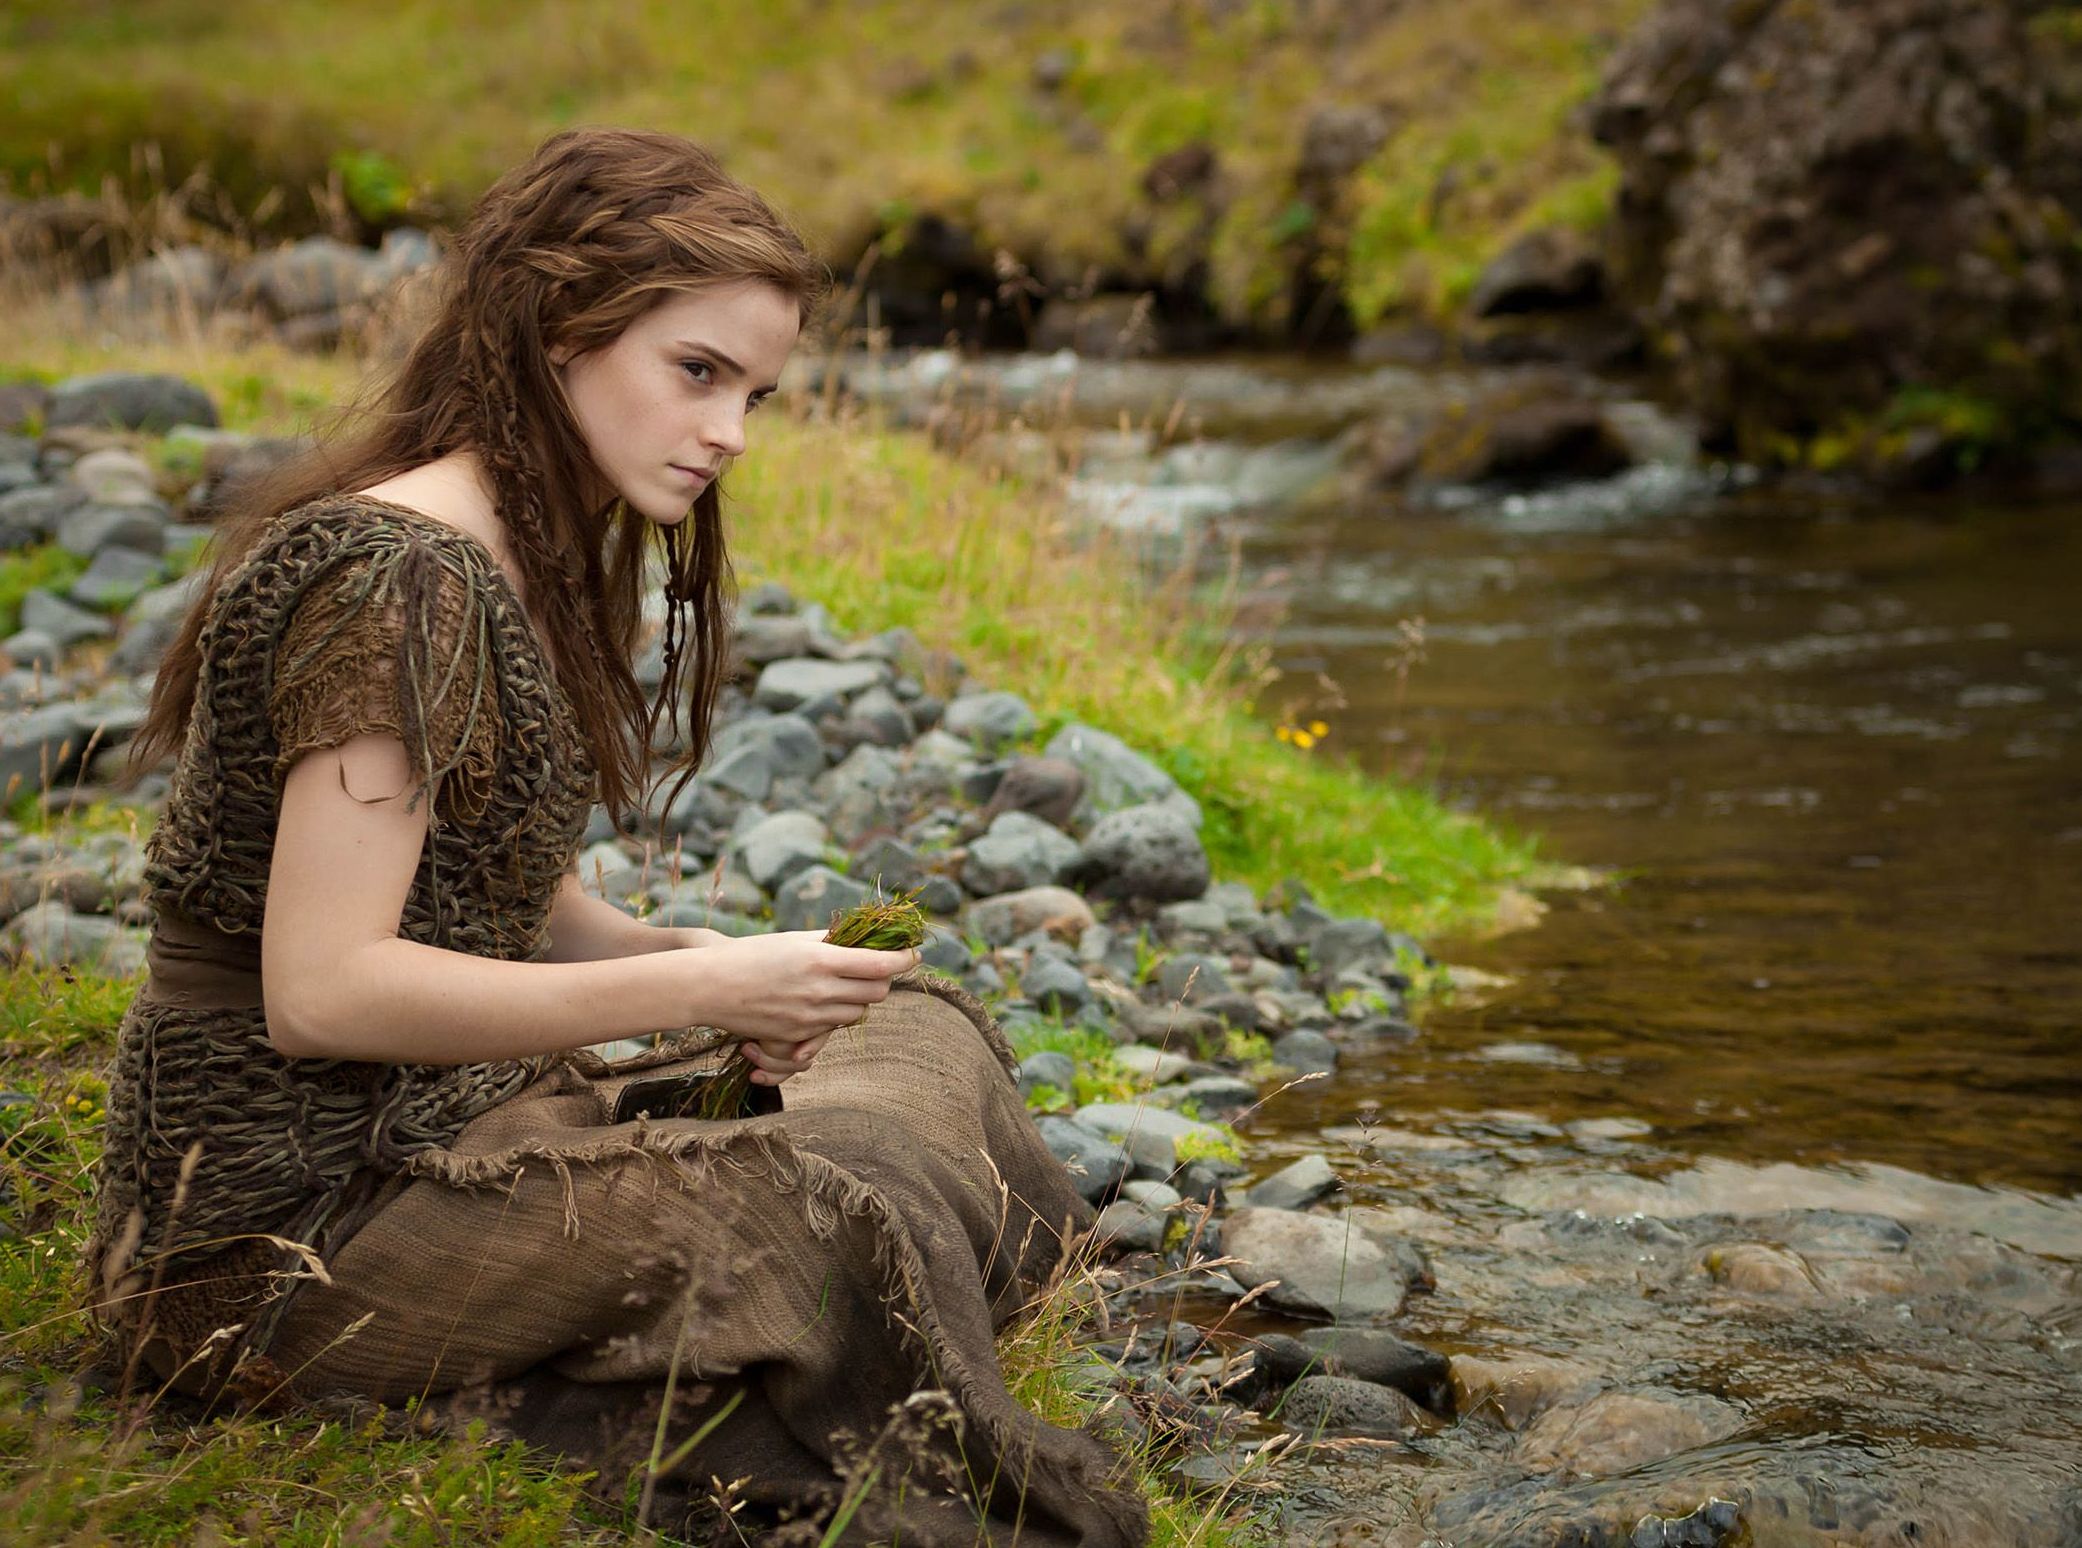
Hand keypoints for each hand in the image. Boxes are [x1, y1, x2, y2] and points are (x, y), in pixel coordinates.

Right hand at [684, 930, 918, 1083]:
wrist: (710, 986)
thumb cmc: (750, 955)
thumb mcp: (792, 940)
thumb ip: (829, 941)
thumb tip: (860, 939)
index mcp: (821, 960)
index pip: (881, 964)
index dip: (904, 959)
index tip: (914, 954)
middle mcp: (820, 990)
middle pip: (877, 993)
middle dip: (884, 981)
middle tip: (879, 968)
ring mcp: (810, 1017)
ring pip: (857, 1013)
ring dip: (859, 999)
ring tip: (844, 984)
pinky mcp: (798, 1036)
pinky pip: (832, 1029)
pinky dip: (834, 1015)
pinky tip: (822, 1001)